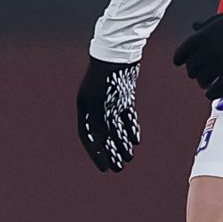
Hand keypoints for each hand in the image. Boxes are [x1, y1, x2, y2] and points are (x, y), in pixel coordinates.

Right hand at [77, 57, 140, 171]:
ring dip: (122, 143)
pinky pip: (127, 116)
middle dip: (111, 152)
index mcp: (86, 108)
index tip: (104, 168)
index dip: (96, 154)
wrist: (118, 53)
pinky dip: (131, 128)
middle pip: (103, 135)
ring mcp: (111, 101)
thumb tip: (100, 144)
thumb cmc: (105, 77)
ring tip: (129, 157)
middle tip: (119, 168)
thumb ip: (99, 123)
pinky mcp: (124, 96)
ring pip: (116, 127)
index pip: (88, 137)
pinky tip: (136, 140)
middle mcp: (97, 107)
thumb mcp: (99, 102)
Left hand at [173, 7, 222, 99]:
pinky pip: (216, 90)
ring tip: (206, 83)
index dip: (179, 58)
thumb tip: (195, 26)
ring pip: (202, 80)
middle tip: (197, 73)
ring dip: (202, 83)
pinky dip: (212, 93)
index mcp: (204, 36)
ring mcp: (219, 64)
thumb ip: (206, 23)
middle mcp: (208, 51)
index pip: (183, 51)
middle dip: (193, 71)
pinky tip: (212, 93)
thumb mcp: (222, 17)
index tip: (179, 62)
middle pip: (192, 68)